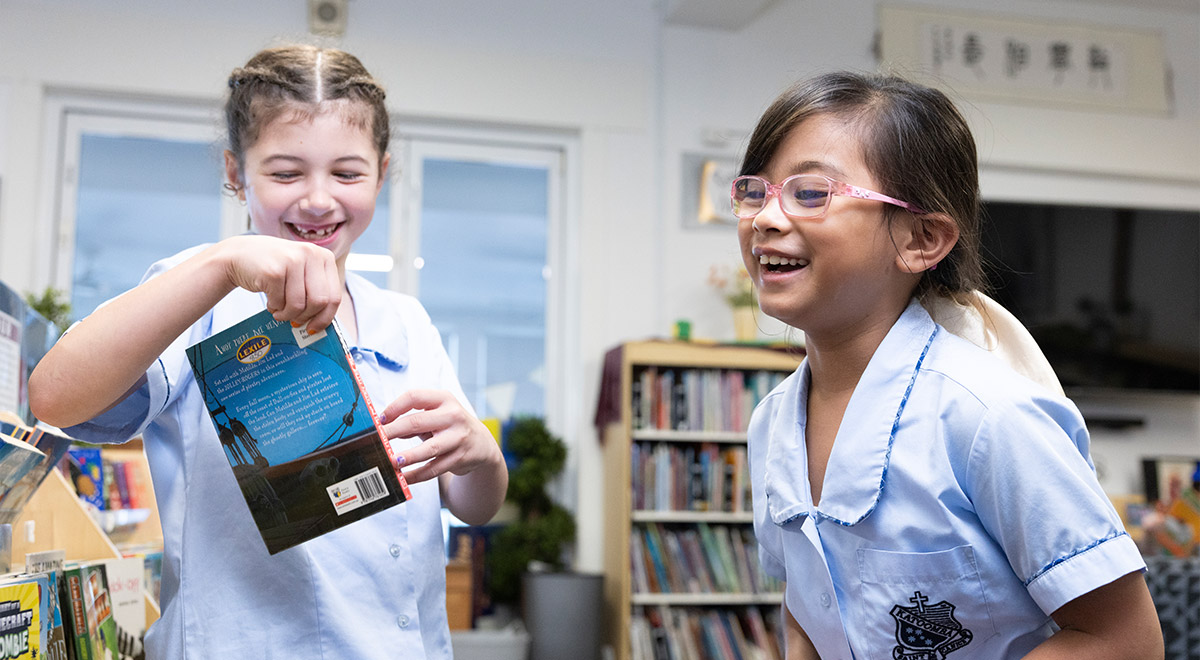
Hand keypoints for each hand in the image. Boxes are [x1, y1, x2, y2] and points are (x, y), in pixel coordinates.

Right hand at [215, 235, 341, 332]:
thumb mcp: (302, 272)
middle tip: (295, 321)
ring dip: (287, 314)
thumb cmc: (276, 269)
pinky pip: (280, 303)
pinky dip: (274, 308)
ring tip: (279, 311)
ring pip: (299, 305)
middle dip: (305, 317)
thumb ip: (316, 290)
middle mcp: (311, 254)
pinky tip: (270, 301)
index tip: (314, 328)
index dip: (325, 317)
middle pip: (319, 302)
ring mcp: (292, 260)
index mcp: (324, 257)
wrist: (239, 254)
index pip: (334, 296)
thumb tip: (322, 323)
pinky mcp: (273, 271)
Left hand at [378, 389, 503, 484]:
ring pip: (429, 449)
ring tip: (392, 461)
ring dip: (408, 456)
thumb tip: (387, 429)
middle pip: (417, 421)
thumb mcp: (437, 415)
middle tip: (378, 440)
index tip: (380, 420)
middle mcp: (453, 415)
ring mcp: (458, 437)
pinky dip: (418, 474)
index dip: (394, 407)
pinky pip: (435, 468)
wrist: (482, 444)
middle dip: (393, 432)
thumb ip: (414, 421)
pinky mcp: (460, 457)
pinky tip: (405, 477)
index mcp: (444, 399)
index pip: (414, 397)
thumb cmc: (451, 426)